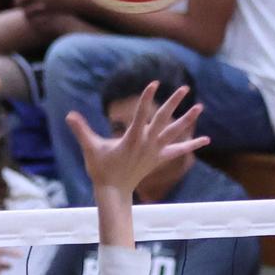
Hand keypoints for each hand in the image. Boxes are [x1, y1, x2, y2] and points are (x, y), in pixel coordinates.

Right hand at [66, 80, 207, 196]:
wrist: (114, 192)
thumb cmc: (101, 170)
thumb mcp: (90, 149)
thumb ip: (81, 131)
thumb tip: (69, 115)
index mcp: (132, 140)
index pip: (141, 115)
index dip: (147, 98)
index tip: (154, 83)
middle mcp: (147, 144)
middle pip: (163, 120)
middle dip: (173, 103)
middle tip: (184, 88)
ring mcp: (155, 152)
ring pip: (174, 133)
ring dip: (187, 120)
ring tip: (200, 107)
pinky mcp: (159, 159)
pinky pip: (179, 151)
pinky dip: (191, 145)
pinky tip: (206, 139)